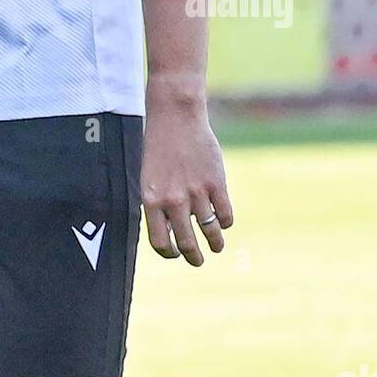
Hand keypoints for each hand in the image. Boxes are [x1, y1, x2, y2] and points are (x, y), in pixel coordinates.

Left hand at [141, 92, 232, 266]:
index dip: (170, 254)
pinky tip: (222, 220)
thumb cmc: (159, 148)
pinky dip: (225, 222)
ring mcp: (197, 193)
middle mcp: (174, 200)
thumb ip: (158, 205)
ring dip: (215, 244)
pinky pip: (226, 215)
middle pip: (187, 244)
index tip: (176, 254)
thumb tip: (171, 235)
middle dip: (194, 258)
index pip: (161, 243)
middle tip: (199, 260)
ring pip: (211, 233)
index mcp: (152, 200)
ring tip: (217, 246)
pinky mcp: (217, 183)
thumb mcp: (149, 177)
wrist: (175, 117)